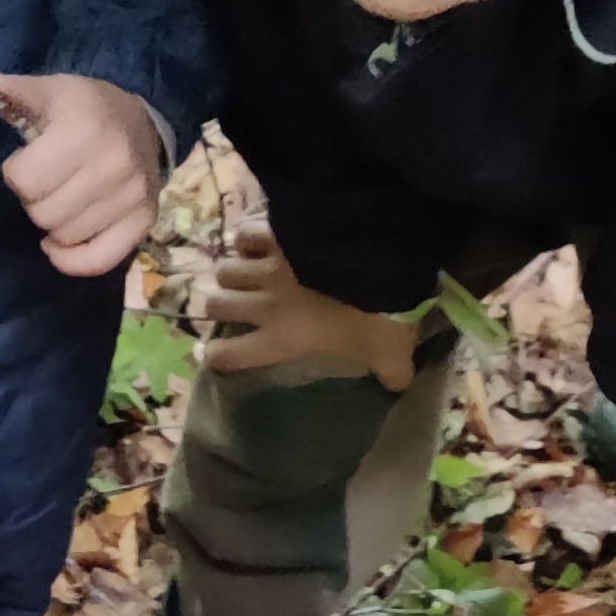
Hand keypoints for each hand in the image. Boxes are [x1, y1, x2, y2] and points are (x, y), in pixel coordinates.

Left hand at [0, 73, 164, 278]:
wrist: (145, 124)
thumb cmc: (89, 108)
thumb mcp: (54, 90)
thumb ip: (18, 91)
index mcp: (84, 130)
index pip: (26, 180)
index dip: (16, 173)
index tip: (28, 161)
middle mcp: (112, 165)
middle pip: (44, 213)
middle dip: (35, 200)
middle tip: (47, 182)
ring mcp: (131, 197)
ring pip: (66, 236)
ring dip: (54, 224)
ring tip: (62, 200)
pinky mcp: (144, 222)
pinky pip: (99, 260)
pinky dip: (73, 260)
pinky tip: (60, 244)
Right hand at [205, 219, 416, 387]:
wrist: (375, 260)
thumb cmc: (376, 316)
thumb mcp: (390, 353)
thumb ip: (391, 371)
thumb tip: (398, 384)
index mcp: (283, 338)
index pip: (233, 355)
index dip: (218, 357)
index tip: (216, 355)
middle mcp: (265, 303)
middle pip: (217, 305)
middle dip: (218, 306)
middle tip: (230, 305)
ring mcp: (267, 265)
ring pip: (226, 269)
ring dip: (231, 272)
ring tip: (240, 271)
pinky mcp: (278, 232)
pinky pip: (246, 232)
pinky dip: (247, 235)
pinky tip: (255, 236)